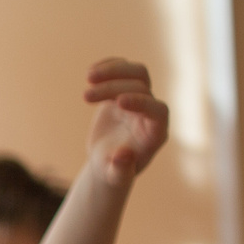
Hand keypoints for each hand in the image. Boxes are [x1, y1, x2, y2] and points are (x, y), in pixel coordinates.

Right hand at [83, 57, 167, 183]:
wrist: (108, 161)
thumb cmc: (114, 171)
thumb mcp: (115, 177)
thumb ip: (120, 170)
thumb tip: (122, 155)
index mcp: (156, 132)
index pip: (158, 110)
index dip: (142, 103)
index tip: (118, 103)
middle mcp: (152, 111)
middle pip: (143, 87)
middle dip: (115, 88)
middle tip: (85, 96)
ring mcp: (140, 98)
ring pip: (136, 73)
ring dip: (113, 71)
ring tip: (88, 77)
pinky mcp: (126, 90)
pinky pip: (124, 69)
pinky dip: (110, 66)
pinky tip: (91, 71)